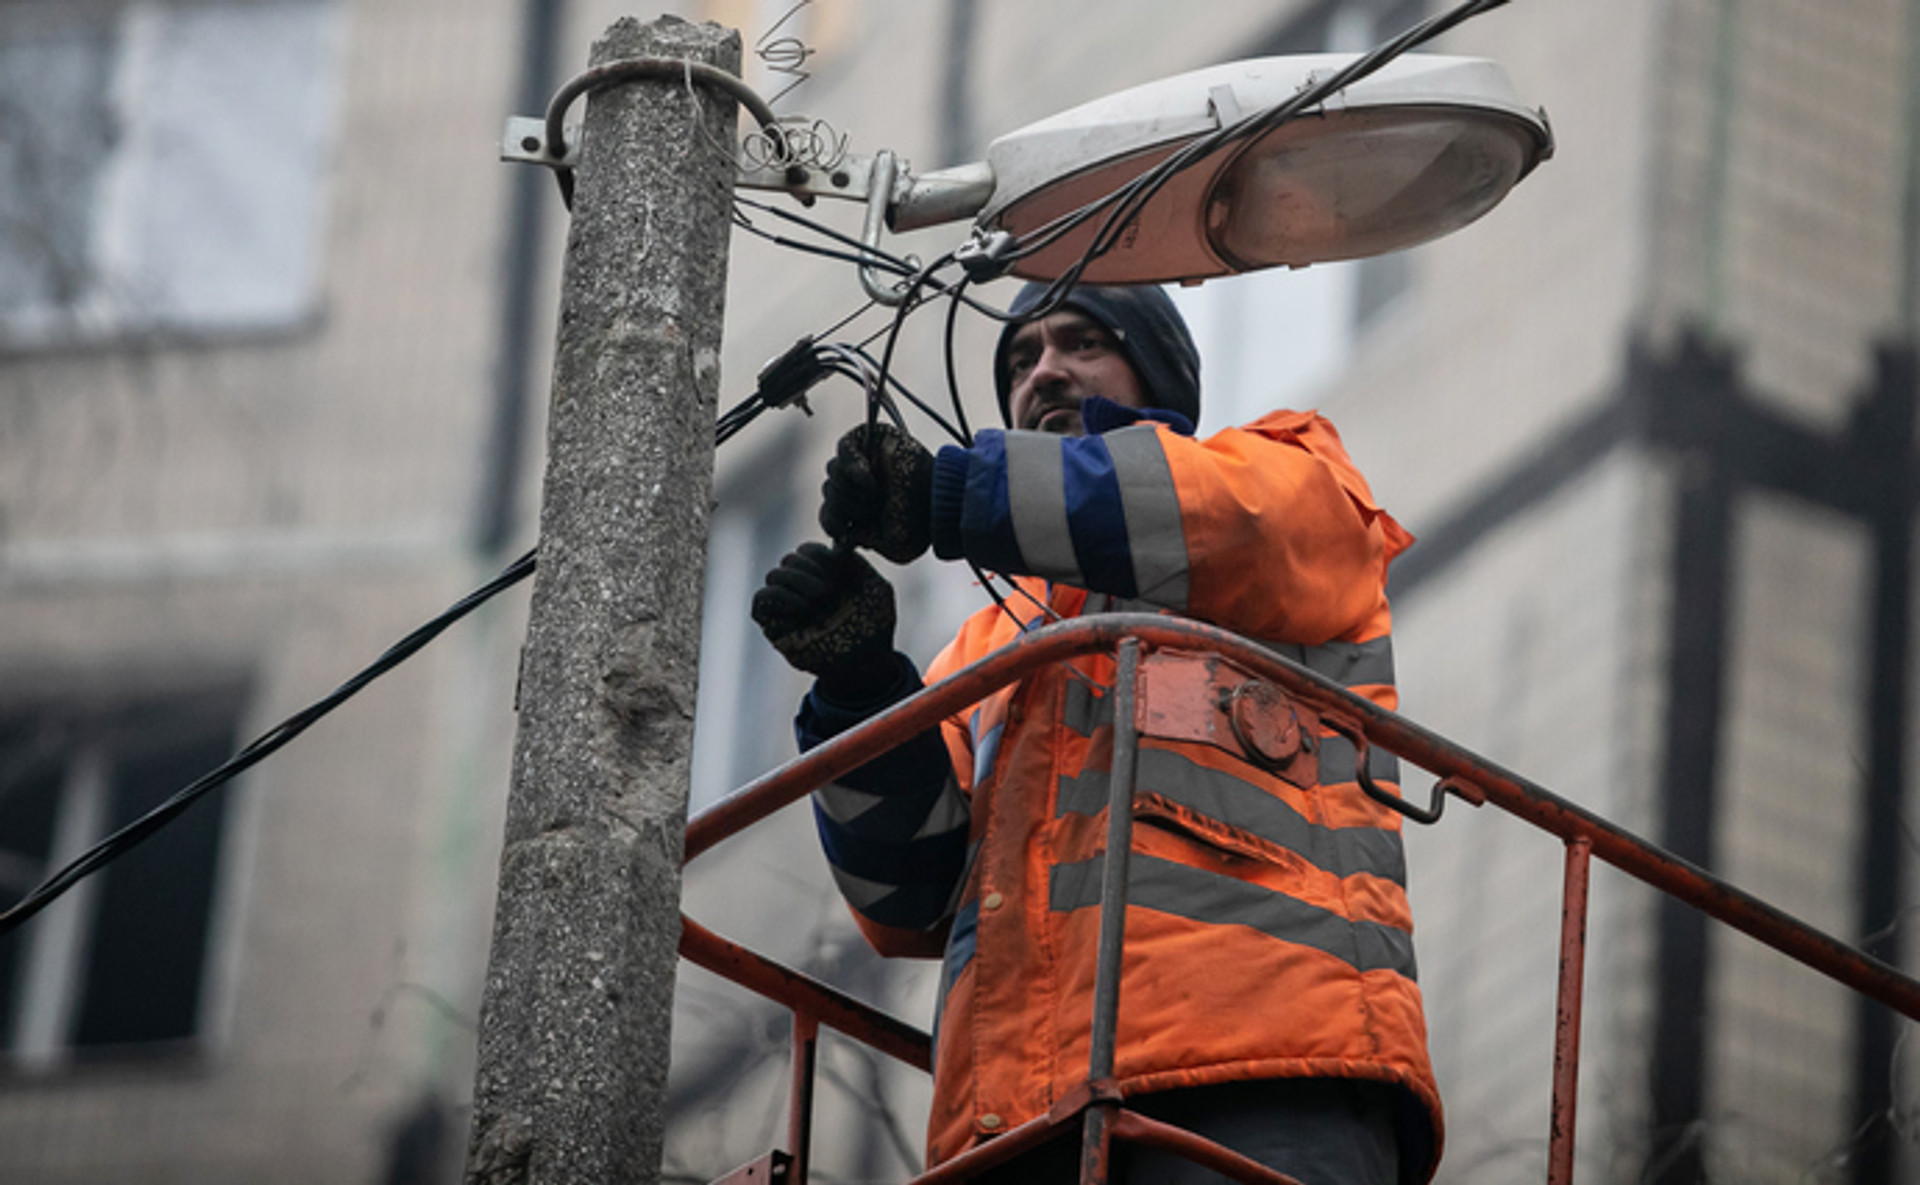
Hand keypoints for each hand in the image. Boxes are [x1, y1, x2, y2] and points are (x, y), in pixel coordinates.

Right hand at [751, 542, 897, 695]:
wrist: (867, 662)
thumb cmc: (875, 627)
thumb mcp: (875, 587)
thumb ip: (856, 562)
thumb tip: (834, 544)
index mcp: (823, 576)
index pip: (806, 550)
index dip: (818, 553)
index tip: (839, 565)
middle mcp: (803, 589)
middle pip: (789, 559)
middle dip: (809, 568)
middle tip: (829, 589)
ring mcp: (787, 608)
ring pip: (774, 574)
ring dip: (798, 581)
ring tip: (820, 598)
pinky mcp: (775, 627)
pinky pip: (761, 599)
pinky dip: (781, 596)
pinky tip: (805, 607)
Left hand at [820, 423, 932, 562]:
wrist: (938, 501)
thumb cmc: (919, 522)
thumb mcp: (890, 545)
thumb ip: (861, 540)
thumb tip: (843, 532)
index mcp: (861, 507)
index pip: (828, 512)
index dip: (832, 521)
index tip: (844, 529)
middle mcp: (860, 484)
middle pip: (829, 490)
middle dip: (844, 505)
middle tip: (871, 508)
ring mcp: (864, 460)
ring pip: (833, 471)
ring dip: (852, 488)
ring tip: (875, 495)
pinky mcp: (871, 439)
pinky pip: (844, 449)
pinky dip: (852, 466)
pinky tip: (869, 480)